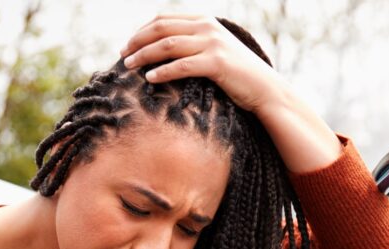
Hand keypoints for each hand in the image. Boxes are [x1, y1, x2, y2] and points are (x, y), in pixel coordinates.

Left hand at [119, 14, 285, 115]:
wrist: (266, 89)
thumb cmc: (237, 75)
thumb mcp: (215, 51)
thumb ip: (193, 44)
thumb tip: (161, 50)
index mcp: (204, 21)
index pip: (163, 19)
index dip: (141, 31)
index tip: (128, 45)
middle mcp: (207, 27)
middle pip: (161, 28)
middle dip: (137, 41)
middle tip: (122, 55)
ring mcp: (212, 43)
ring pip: (167, 45)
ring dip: (144, 55)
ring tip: (129, 67)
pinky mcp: (217, 63)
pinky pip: (181, 65)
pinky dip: (162, 72)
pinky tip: (150, 78)